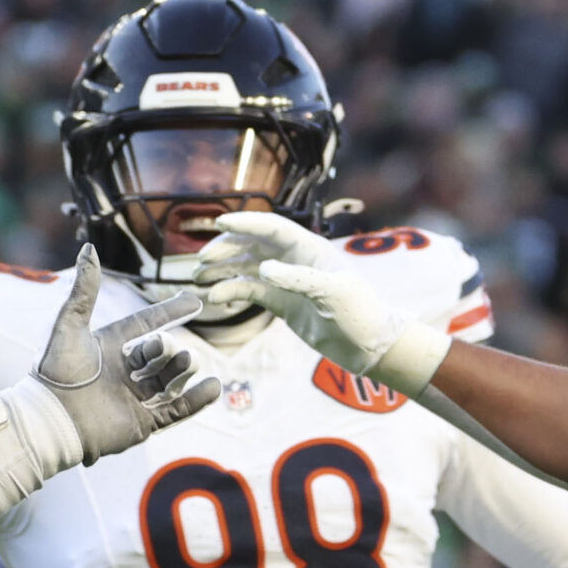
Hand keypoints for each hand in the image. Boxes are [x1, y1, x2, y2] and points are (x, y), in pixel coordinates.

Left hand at [36, 246, 220, 462]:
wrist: (51, 420)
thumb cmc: (56, 372)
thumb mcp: (70, 325)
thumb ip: (84, 290)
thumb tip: (88, 247)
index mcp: (107, 348)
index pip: (144, 324)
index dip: (169, 312)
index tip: (194, 301)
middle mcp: (121, 373)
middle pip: (156, 355)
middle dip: (167, 349)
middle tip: (170, 348)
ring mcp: (132, 399)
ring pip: (167, 380)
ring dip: (181, 369)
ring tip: (189, 360)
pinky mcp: (140, 424)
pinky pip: (174, 411)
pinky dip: (195, 401)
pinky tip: (214, 387)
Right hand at [202, 213, 449, 395]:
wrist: (368, 345)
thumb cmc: (359, 312)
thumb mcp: (333, 291)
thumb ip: (298, 278)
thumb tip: (263, 268)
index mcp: (309, 248)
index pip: (272, 227)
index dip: (246, 222)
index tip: (219, 222)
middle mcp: (294, 260)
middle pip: (252, 243)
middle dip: (226, 248)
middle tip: (202, 260)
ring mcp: (286, 281)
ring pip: (246, 267)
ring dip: (223, 269)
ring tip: (199, 278)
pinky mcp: (281, 303)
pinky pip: (250, 291)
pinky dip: (231, 292)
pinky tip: (216, 298)